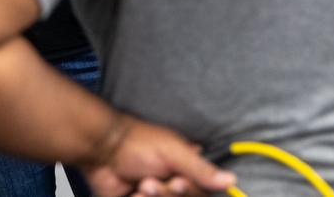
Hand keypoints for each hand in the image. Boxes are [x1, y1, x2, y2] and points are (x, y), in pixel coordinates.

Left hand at [82, 115, 236, 196]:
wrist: (102, 149)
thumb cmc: (137, 142)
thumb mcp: (174, 152)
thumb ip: (201, 170)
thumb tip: (232, 180)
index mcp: (184, 169)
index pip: (199, 191)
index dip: (188, 190)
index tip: (178, 181)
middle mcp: (171, 184)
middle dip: (168, 193)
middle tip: (152, 180)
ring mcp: (154, 195)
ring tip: (140, 184)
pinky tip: (131, 192)